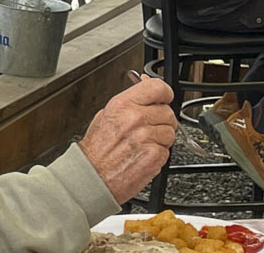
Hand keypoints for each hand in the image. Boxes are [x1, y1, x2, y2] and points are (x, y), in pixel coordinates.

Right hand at [78, 76, 176, 203]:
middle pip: (168, 111)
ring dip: (161, 139)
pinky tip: (143, 155)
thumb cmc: (97, 150)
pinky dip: (159, 154)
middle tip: (148, 129)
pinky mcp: (154, 155)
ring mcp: (146, 137)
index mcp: (123, 105)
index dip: (165, 93)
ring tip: (143, 144)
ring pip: (170, 132)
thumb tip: (146, 86)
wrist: (92, 177)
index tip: (164, 98)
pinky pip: (167, 150)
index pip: (157, 88)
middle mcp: (136, 118)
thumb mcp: (107, 115)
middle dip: (162, 120)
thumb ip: (130, 101)